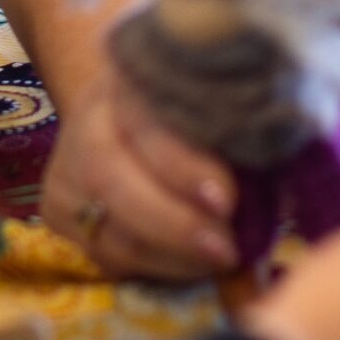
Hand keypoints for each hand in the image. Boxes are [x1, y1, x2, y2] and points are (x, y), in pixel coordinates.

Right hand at [41, 60, 238, 280]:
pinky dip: (149, 265)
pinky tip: (188, 265)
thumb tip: (282, 187)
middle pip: (109, 173)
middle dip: (171, 221)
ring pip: (103, 222)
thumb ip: (248, 133)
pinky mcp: (56, 206)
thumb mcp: (224, 101)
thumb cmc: (201, 104)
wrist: (135, 105)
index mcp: (132, 74)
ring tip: (218, 261)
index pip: (146, 120)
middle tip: (225, 248)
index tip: (227, 199)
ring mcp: (66, 162)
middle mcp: (89, 114)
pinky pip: (99, 250)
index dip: (183, 164)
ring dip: (167, 254)